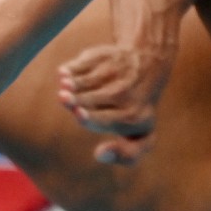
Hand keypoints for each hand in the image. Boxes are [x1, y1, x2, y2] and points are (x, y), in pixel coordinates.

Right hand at [57, 42, 173, 164]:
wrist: (148, 66)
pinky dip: (72, 69)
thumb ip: (128, 154)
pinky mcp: (110, 55)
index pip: (108, 120)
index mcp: (137, 118)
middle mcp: (131, 95)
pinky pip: (86, 63)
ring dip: (72, 83)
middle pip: (94, 100)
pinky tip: (64, 75)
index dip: (91, 118)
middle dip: (75, 99)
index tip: (78, 112)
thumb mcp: (140, 136)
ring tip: (63, 87)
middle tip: (62, 97)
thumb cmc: (134, 111)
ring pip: (89, 81)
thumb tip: (100, 153)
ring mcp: (121, 72)